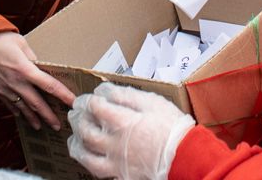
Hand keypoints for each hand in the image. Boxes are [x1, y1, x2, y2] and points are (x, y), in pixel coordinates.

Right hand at [0, 31, 75, 130]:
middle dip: (49, 116)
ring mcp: (6, 89)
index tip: (73, 102)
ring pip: (23, 108)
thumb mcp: (20, 43)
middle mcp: (16, 83)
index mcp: (25, 69)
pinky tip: (22, 116)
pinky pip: (9, 105)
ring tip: (41, 126)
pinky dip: (17, 112)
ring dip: (33, 119)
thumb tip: (40, 67)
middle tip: (58, 125)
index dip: (63, 95)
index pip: (49, 85)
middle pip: (37, 103)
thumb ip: (32, 57)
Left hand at [68, 82, 195, 179]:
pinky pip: (102, 175)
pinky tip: (92, 160)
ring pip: (87, 158)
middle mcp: (115, 144)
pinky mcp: (124, 177)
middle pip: (86, 132)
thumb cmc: (173, 128)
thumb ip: (127, 95)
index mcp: (122, 122)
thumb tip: (106, 91)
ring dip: (77, 146)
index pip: (95, 108)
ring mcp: (118, 164)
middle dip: (77, 120)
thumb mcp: (152, 102)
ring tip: (75, 138)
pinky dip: (92, 167)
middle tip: (74, 113)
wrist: (187, 157)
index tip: (88, 97)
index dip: (88, 100)